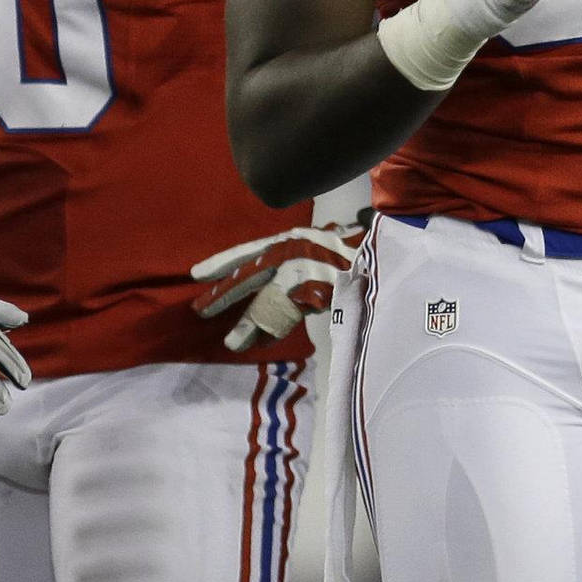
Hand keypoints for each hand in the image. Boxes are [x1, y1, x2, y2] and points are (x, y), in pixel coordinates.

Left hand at [191, 223, 365, 350]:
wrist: (384, 254)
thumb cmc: (348, 254)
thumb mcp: (313, 249)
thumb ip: (289, 264)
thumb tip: (261, 296)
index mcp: (290, 239)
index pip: (249, 251)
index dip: (223, 262)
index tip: (197, 274)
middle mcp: (295, 250)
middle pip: (251, 275)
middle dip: (225, 294)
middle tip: (200, 310)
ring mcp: (307, 270)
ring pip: (270, 301)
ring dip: (250, 324)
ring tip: (233, 343)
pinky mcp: (320, 289)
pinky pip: (291, 315)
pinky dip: (276, 329)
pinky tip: (264, 340)